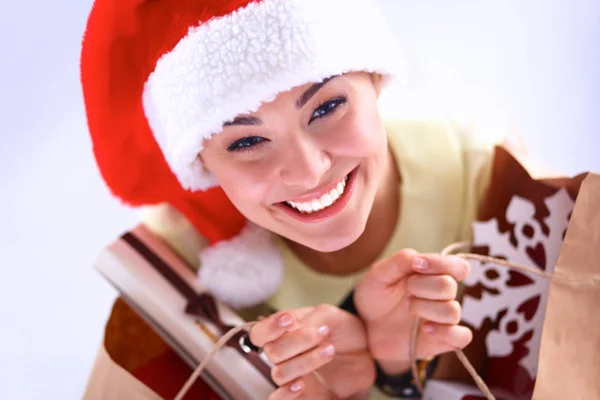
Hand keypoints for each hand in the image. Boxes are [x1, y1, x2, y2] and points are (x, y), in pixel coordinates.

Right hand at [249, 305, 375, 398]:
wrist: (365, 355)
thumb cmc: (344, 333)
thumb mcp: (330, 316)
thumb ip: (309, 319)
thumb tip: (292, 326)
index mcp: (284, 332)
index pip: (260, 332)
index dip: (270, 327)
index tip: (289, 320)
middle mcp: (283, 354)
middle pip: (272, 352)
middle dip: (297, 341)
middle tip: (322, 333)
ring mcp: (291, 375)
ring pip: (280, 373)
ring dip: (305, 361)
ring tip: (329, 350)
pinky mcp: (302, 395)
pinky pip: (278, 399)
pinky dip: (286, 393)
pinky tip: (300, 384)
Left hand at [354, 249, 472, 374]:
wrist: (366, 325)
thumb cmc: (376, 296)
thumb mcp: (379, 274)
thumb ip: (400, 261)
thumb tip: (420, 259)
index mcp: (433, 274)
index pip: (458, 266)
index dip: (441, 264)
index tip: (417, 266)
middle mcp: (443, 296)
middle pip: (449, 287)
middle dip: (423, 286)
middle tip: (406, 290)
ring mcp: (444, 319)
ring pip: (452, 311)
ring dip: (426, 308)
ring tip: (408, 308)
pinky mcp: (443, 340)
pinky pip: (462, 337)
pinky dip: (446, 332)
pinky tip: (425, 329)